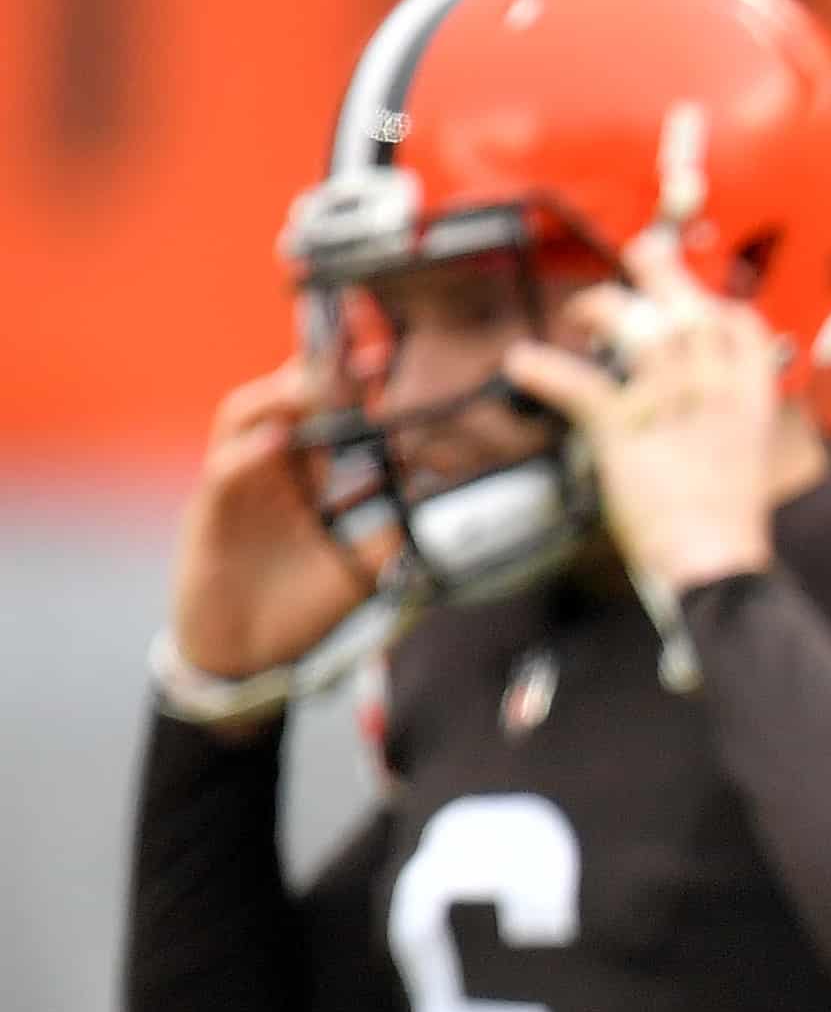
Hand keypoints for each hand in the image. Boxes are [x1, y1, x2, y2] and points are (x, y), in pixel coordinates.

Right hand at [169, 358, 394, 678]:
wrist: (246, 657)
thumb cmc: (302, 609)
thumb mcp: (364, 570)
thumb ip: (394, 532)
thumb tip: (437, 499)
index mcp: (313, 478)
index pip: (334, 417)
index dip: (359, 388)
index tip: (394, 363)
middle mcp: (276, 469)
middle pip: (291, 401)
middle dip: (325, 372)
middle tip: (364, 355)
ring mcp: (240, 483)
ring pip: (248, 415)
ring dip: (282, 394)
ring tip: (318, 382)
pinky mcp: (210, 509)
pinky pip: (224, 468)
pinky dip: (248, 451)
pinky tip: (277, 439)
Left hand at [503, 232, 780, 592]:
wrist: (714, 564)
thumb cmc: (726, 530)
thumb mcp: (741, 466)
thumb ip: (721, 430)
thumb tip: (697, 423)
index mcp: (748, 400)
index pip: (742, 327)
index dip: (718, 304)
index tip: (699, 300)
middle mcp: (712, 388)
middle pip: (687, 307)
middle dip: (661, 273)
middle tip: (638, 253)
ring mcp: (669, 402)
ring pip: (634, 328)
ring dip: (601, 309)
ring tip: (579, 312)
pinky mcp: (624, 426)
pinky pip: (578, 382)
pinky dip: (543, 369)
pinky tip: (522, 362)